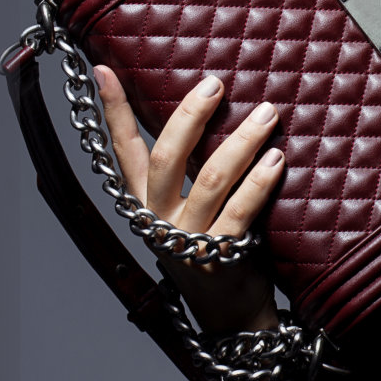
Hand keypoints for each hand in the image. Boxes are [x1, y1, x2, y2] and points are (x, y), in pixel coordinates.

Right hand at [95, 66, 284, 334]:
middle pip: (166, 157)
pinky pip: (241, 211)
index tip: (104, 70)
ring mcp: (187, 238)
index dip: (113, 111)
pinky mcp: (219, 256)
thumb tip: (208, 108)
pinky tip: (277, 159)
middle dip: (191, 115)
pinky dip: (260, 182)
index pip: (123, 149)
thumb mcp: (191, 205)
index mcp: (146, 200)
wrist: (230, 310)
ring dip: (241, 141)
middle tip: (216, 85)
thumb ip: (192, 167)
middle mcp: (159, 217)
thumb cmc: (214, 244)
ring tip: (267, 115)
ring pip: (211, 179)